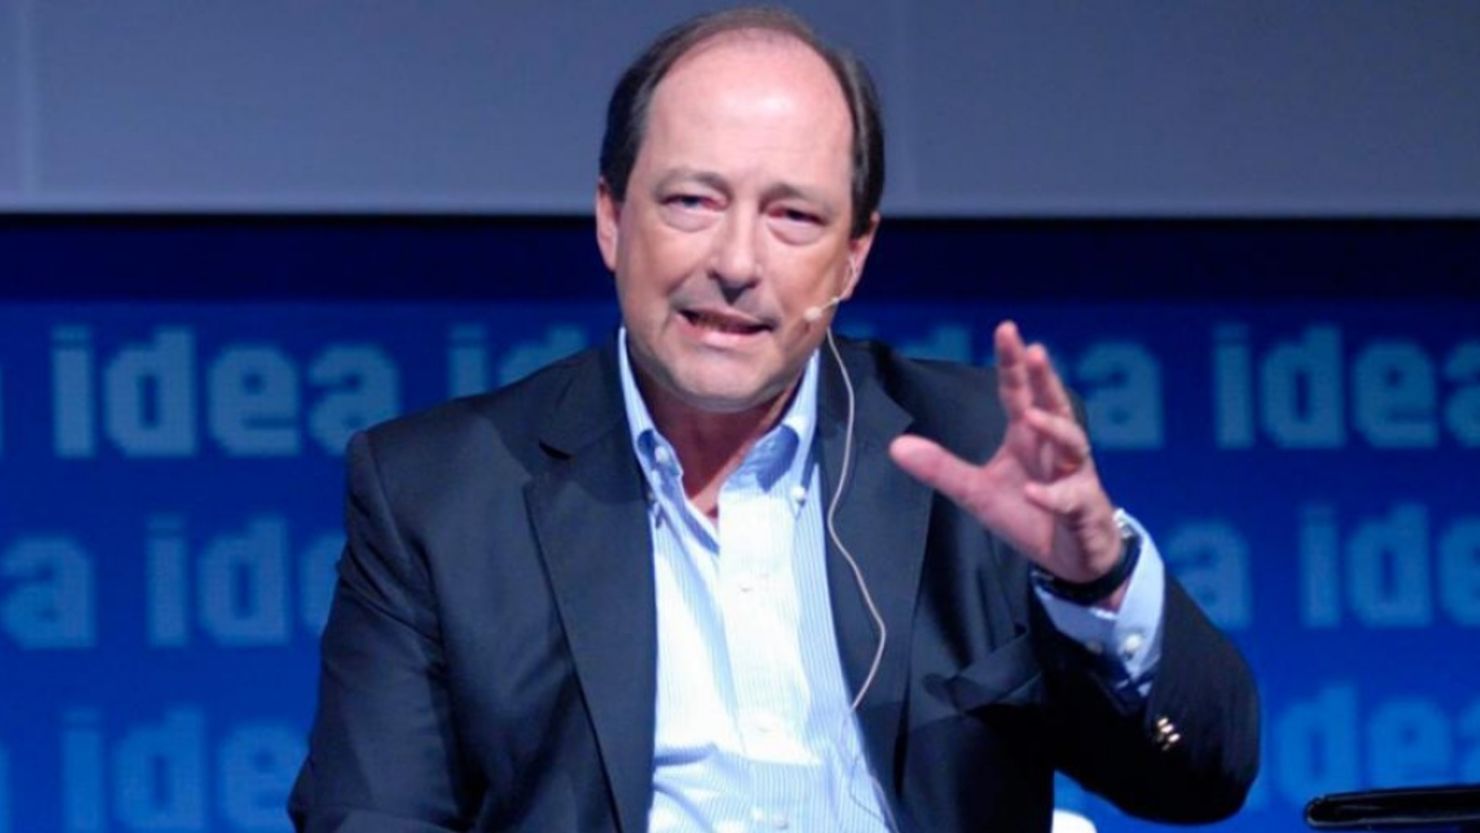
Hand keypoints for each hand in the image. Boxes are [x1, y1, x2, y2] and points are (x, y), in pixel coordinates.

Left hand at [889, 321, 1126, 603]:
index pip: (1019, 393)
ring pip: (1072, 444)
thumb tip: (896, 446)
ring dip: (1054, 429)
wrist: (1070, 557)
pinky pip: (1070, 499)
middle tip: (1034, 350)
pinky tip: (1033, 492)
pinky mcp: (1083, 509)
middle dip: (1044, 378)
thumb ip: (941, 467)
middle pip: (1052, 405)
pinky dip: (1053, 496)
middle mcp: (1054, 448)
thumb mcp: (975, 492)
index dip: (1013, 363)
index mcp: (1028, 437)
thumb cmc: (1028, 512)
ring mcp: (1074, 476)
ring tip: (1033, 418)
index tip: (1007, 329)